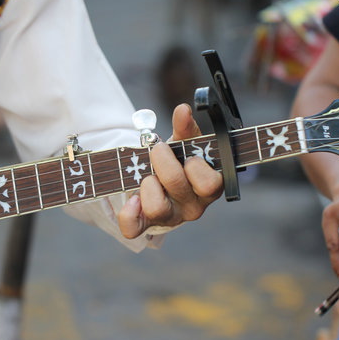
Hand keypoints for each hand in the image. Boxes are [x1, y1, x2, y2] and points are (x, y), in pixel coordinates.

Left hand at [118, 104, 222, 237]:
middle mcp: (193, 206)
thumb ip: (185, 128)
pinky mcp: (148, 225)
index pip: (209, 184)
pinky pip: (134, 229)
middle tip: (158, 150)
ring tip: (148, 176)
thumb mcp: (185, 144)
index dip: (195, 167)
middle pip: (177, 185)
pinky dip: (129, 213)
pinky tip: (132, 199)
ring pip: (156, 208)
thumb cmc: (180, 161)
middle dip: (163, 160)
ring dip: (147, 184)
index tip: (188, 156)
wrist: (162, 179)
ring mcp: (170, 218)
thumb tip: (182, 110)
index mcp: (209, 187)